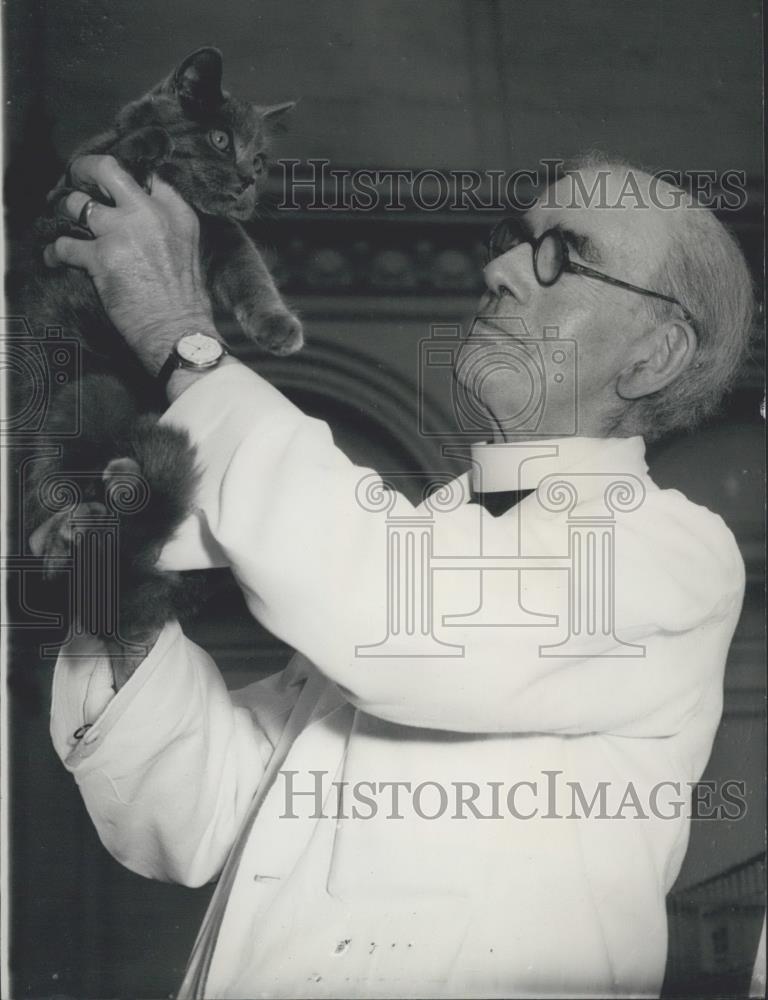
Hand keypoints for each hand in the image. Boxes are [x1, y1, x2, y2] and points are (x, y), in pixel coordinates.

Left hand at [43, 155, 218, 374]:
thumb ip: (167, 226)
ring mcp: (123, 232)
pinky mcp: (101, 257)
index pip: (148, 176)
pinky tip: (54, 258)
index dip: (127, 177)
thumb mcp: (190, 250)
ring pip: (77, 203)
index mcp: (176, 212)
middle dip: (84, 170)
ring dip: (64, 212)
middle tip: (77, 178)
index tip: (115, 185)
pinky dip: (54, 252)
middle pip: (107, 169)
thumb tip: (139, 218)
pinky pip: (64, 244)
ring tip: (62, 221)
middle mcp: (149, 214)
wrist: (179, 332)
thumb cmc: (186, 302)